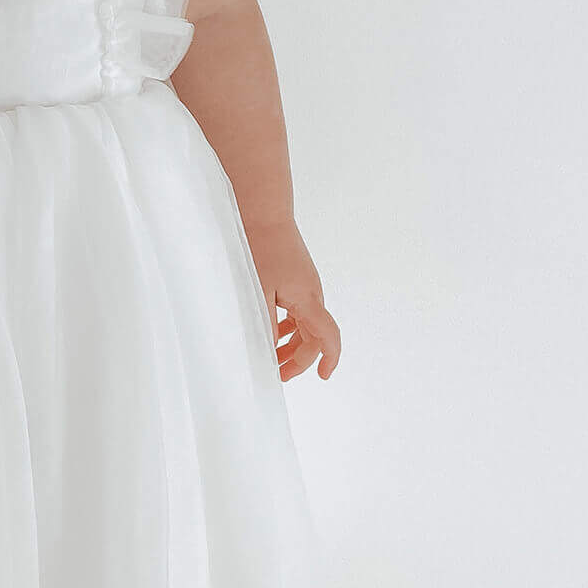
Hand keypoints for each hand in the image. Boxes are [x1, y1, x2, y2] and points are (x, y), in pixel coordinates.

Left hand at [246, 220, 340, 381]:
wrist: (262, 211)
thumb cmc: (259, 247)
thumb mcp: (258, 291)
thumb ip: (265, 323)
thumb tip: (269, 350)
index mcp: (307, 299)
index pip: (327, 337)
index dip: (329, 359)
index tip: (323, 376)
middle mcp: (312, 293)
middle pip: (315, 336)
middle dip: (299, 358)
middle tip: (277, 374)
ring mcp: (305, 284)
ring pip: (305, 323)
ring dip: (292, 343)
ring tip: (271, 357)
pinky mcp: (296, 276)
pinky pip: (298, 309)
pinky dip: (288, 325)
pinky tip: (273, 331)